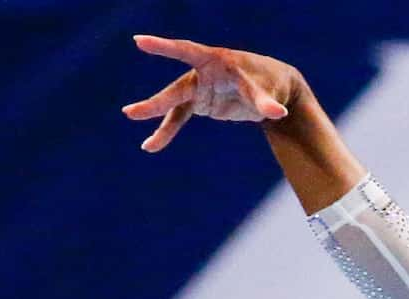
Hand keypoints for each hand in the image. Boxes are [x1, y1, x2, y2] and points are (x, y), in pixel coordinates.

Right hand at [124, 36, 298, 151]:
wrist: (271, 88)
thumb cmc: (268, 82)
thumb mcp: (266, 91)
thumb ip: (265, 102)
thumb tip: (278, 113)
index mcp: (215, 60)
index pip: (186, 51)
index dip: (164, 47)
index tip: (139, 41)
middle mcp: (202, 73)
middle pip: (177, 89)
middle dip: (157, 103)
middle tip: (130, 113)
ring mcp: (199, 88)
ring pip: (174, 105)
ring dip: (156, 119)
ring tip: (139, 134)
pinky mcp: (200, 103)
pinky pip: (179, 117)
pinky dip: (166, 131)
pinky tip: (151, 146)